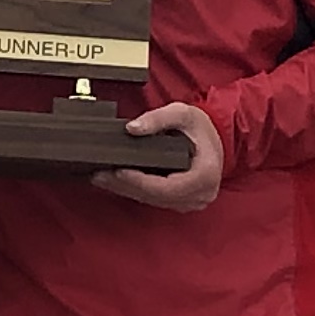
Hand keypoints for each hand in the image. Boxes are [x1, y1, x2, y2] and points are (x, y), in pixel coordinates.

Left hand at [92, 100, 226, 209]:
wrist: (215, 139)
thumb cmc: (201, 128)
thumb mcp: (182, 113)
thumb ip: (157, 119)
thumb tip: (132, 128)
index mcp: (204, 175)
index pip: (166, 187)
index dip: (139, 181)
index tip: (117, 172)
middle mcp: (200, 194)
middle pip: (155, 196)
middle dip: (125, 186)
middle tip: (99, 175)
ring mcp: (191, 202)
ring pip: (152, 201)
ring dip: (125, 190)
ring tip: (101, 178)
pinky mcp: (181, 202)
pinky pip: (155, 200)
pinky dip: (134, 190)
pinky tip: (115, 182)